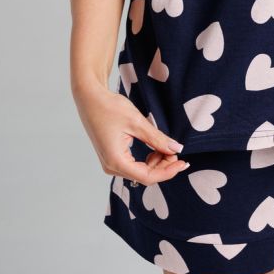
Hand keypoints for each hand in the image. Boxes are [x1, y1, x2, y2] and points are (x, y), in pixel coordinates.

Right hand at [73, 80, 189, 184]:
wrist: (90, 97)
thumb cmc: (109, 107)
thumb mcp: (137, 122)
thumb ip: (157, 138)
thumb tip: (176, 149)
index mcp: (116, 161)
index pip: (148, 176)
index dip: (168, 171)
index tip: (183, 162)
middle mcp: (111, 166)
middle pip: (144, 176)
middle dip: (163, 166)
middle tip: (176, 151)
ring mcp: (111, 162)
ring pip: (140, 171)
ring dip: (156, 162)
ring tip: (165, 146)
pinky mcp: (112, 156)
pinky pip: (134, 164)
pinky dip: (147, 158)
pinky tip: (155, 147)